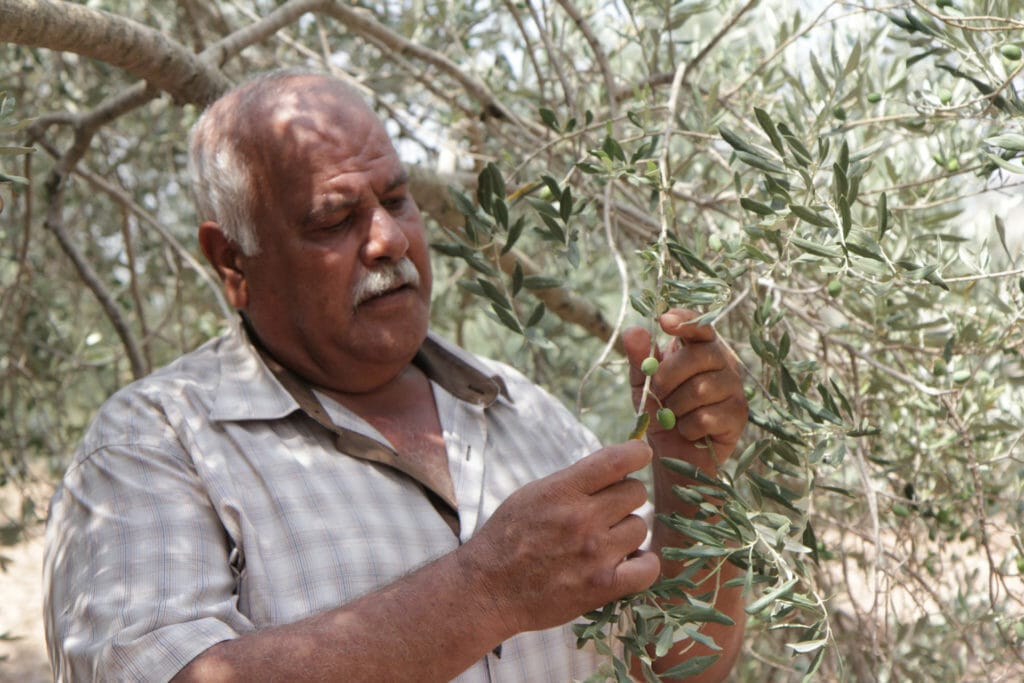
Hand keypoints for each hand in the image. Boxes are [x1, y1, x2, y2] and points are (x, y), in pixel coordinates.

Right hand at [457, 440, 659, 635]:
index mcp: (562, 491)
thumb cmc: (507, 538)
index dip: (636, 452)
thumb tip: (611, 470)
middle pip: (635, 492)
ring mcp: (595, 554)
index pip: (616, 460)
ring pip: (640, 527)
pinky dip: (643, 563)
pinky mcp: (602, 586)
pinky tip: (629, 561)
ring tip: (605, 541)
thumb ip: (571, 482)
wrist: (488, 589)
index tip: (641, 453)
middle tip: (607, 510)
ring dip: (627, 532)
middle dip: (624, 497)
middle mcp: (582, 519)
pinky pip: (648, 568)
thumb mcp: (532, 495)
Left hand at [623, 309, 746, 468]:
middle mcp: (724, 363)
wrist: (673, 451)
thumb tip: (634, 330)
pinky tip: (688, 430)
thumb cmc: (660, 409)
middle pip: (697, 356)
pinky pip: (705, 417)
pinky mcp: (738, 416)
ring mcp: (735, 389)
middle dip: (667, 377)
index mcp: (702, 347)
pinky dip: (686, 427)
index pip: (701, 325)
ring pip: (700, 389)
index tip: (664, 321)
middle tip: (658, 393)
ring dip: (675, 406)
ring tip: (673, 415)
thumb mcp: (642, 382)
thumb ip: (639, 358)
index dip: (685, 321)